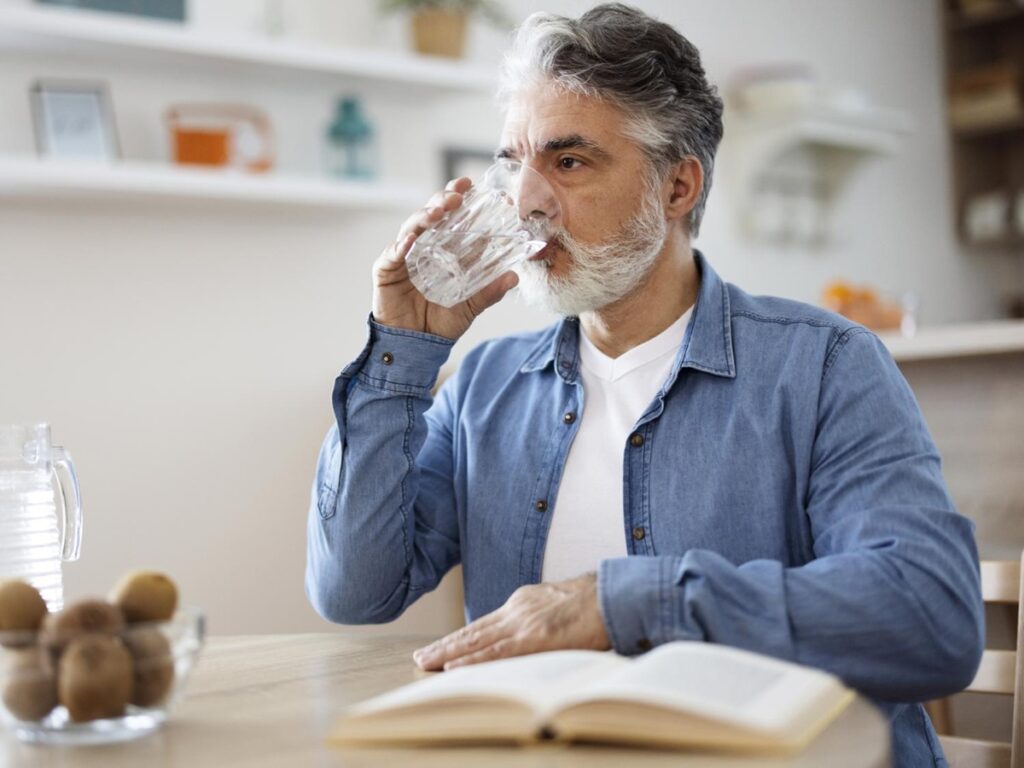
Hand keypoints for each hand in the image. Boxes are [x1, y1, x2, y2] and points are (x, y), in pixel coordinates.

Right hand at [373, 177, 518, 340]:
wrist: (416, 347)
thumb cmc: (440, 324)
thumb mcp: (470, 308)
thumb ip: (489, 292)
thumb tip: (514, 277)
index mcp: (444, 251)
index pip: (453, 220)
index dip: (461, 201)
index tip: (471, 186)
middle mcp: (423, 248)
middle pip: (431, 215)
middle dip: (443, 200)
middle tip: (457, 194)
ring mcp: (403, 257)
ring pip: (412, 227)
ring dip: (425, 217)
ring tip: (438, 212)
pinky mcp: (385, 271)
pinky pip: (391, 254)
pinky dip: (400, 245)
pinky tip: (410, 239)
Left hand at [412, 573, 609, 670]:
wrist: (613, 596)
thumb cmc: (593, 605)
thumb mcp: (557, 606)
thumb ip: (539, 619)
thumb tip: (530, 637)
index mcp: (522, 602)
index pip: (484, 624)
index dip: (461, 637)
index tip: (442, 647)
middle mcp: (517, 610)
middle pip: (474, 631)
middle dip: (445, 645)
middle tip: (421, 658)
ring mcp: (523, 623)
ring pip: (477, 641)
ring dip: (448, 653)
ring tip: (426, 663)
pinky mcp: (534, 637)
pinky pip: (497, 652)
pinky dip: (472, 660)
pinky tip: (454, 666)